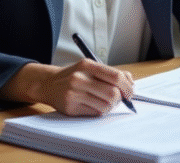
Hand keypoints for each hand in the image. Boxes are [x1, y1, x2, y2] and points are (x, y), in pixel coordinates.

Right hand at [0, 59, 134, 115]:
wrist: (48, 84)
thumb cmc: (74, 76)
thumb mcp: (89, 67)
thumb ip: (110, 73)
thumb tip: (131, 82)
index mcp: (87, 65)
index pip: (115, 76)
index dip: (127, 86)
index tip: (130, 93)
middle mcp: (79, 78)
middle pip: (112, 93)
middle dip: (119, 99)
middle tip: (119, 100)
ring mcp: (74, 93)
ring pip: (105, 106)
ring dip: (109, 106)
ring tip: (104, 102)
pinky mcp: (70, 107)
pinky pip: (94, 113)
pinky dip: (99, 111)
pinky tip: (93, 105)